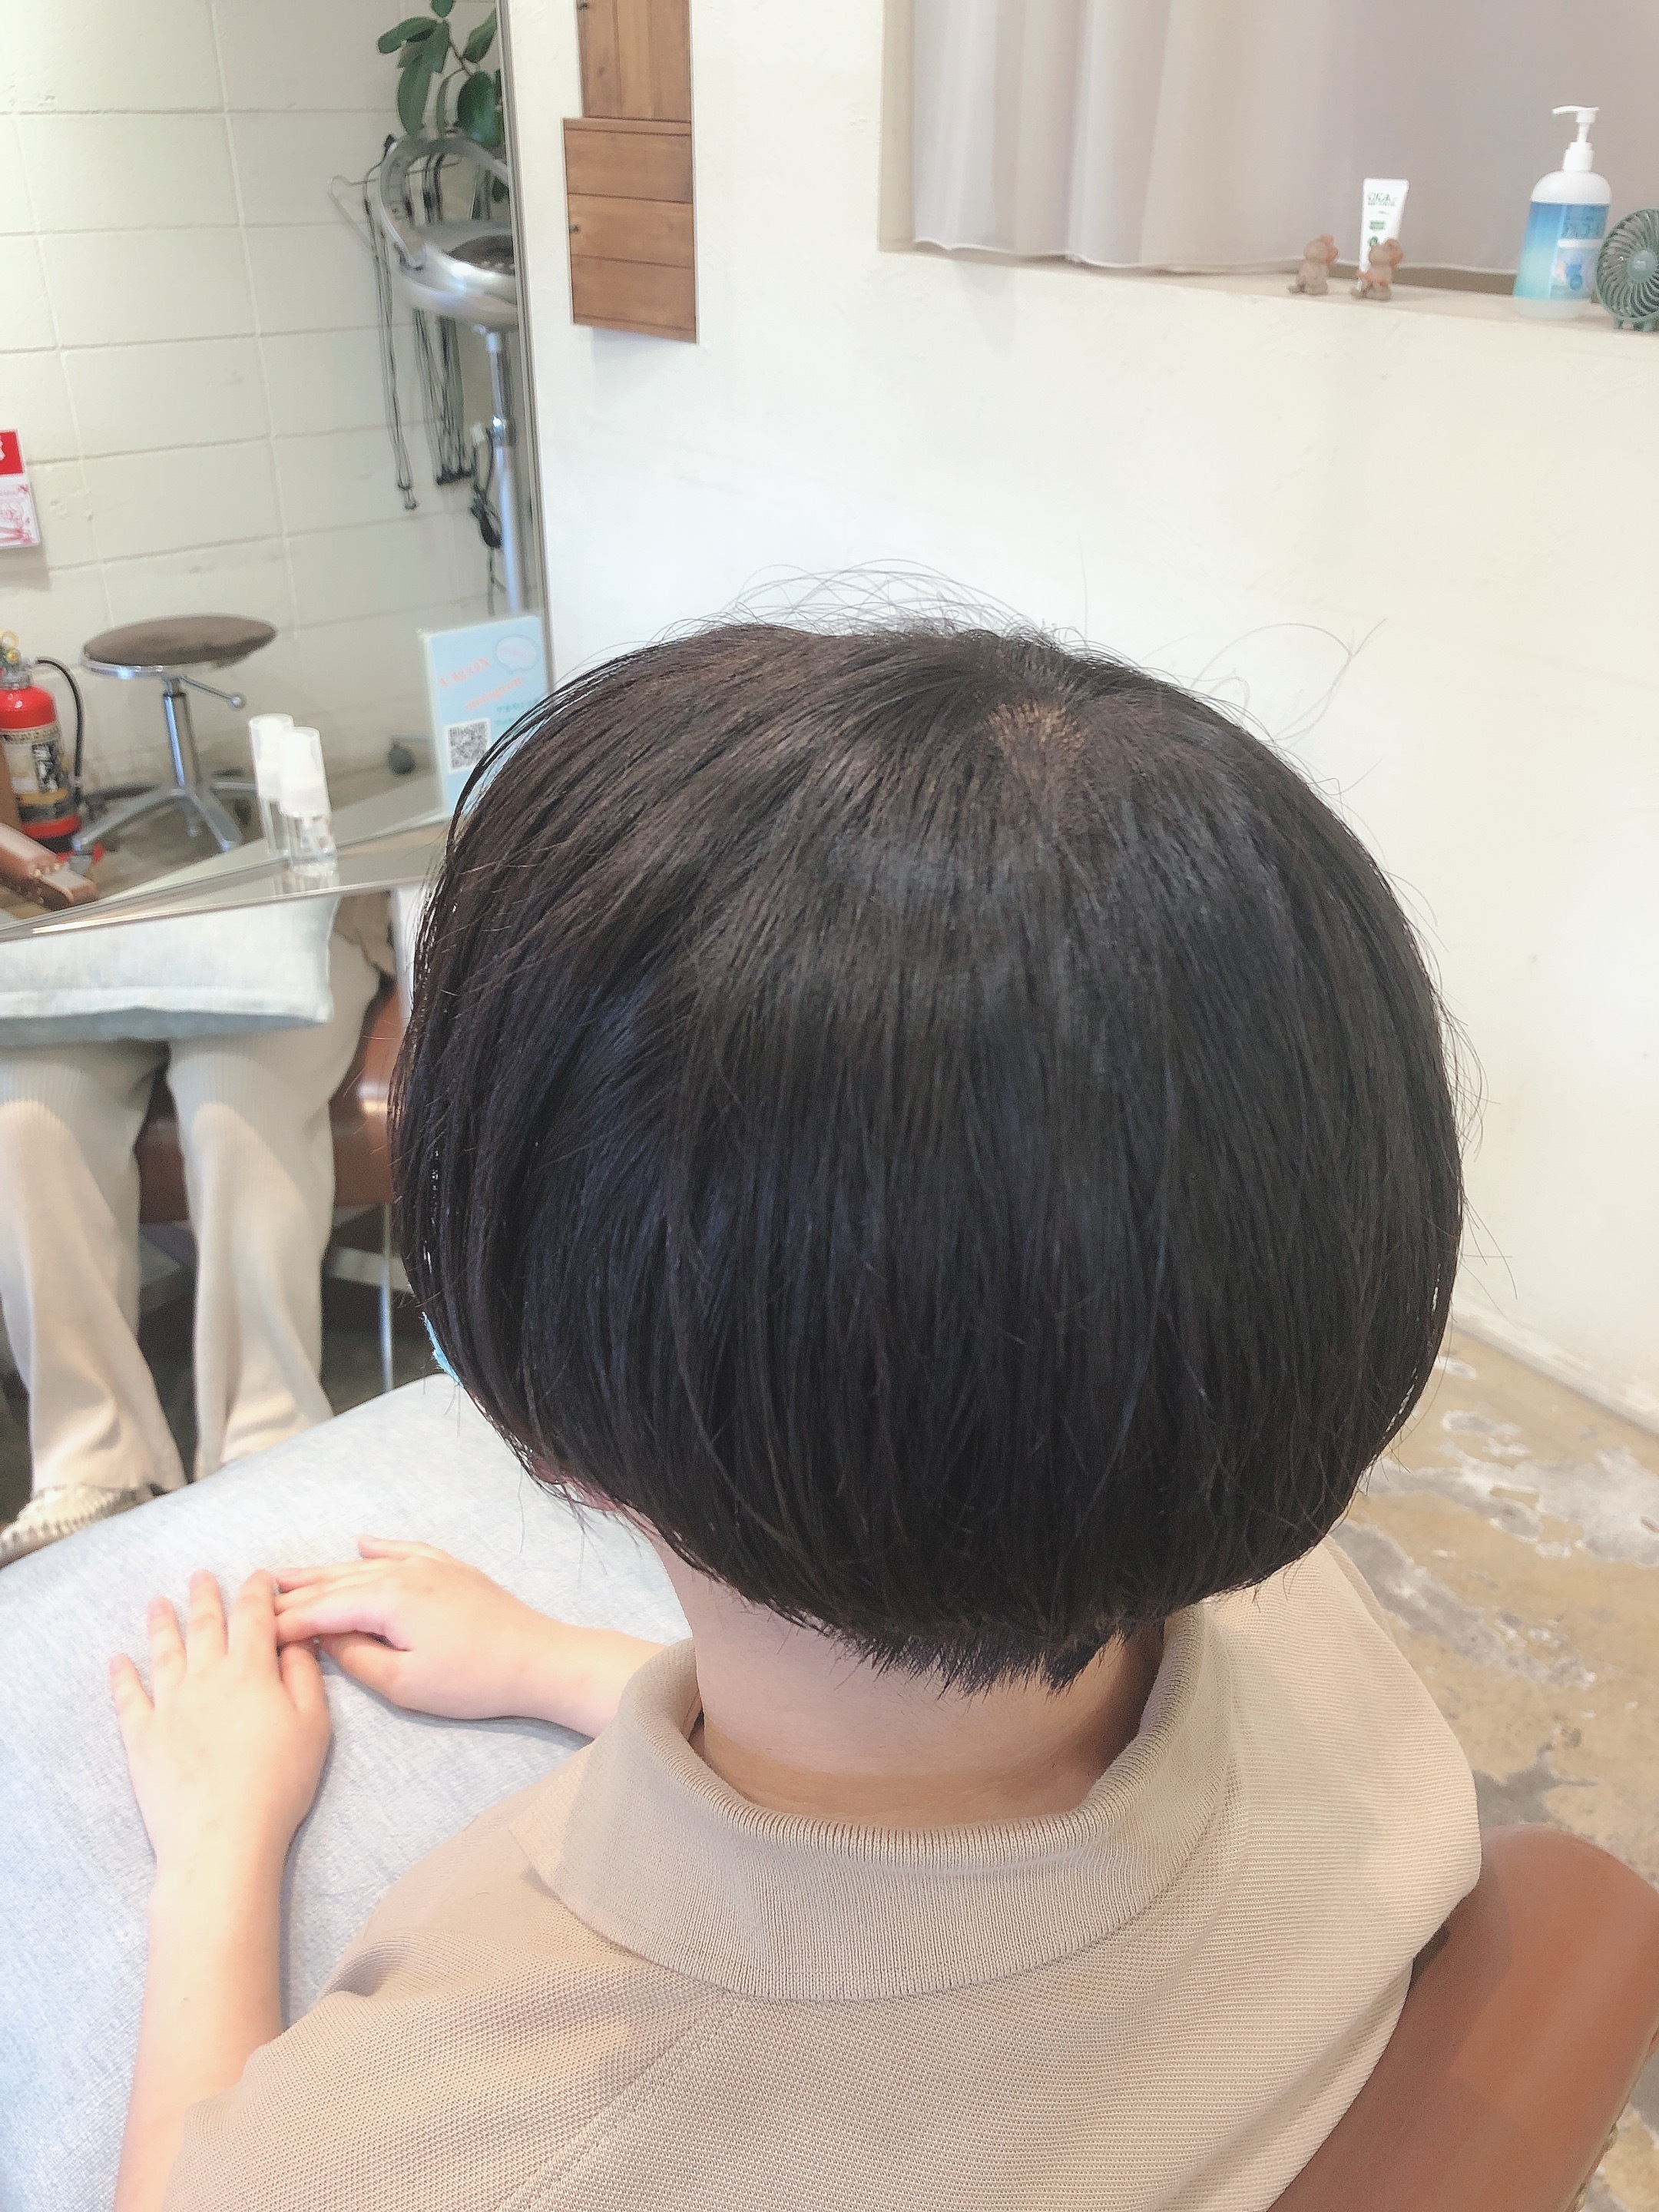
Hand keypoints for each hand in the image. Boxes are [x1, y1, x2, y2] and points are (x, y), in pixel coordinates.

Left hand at [110, 1570, 329, 1885]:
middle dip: (205, 1596)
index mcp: (250, 1670)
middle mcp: (205, 1677)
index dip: (256, 1591)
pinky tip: (118, 1660)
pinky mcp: (142, 1736)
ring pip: (164, 1652)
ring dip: (160, 1623)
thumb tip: (295, 1641)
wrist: (222, 1836)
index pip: (253, 1615)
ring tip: (156, 1603)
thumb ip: (304, 1676)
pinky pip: (128, 1697)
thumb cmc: (278, 1783)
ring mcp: (169, 1705)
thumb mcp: (314, 1726)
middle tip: (200, 1575)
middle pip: (204, 1625)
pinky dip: (122, 1676)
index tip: (258, 1576)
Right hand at [271, 1536, 661, 1736]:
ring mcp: (430, 1566)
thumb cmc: (471, 1679)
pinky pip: (405, 1550)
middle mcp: (403, 1571)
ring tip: (288, 1572)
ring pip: (365, 1564)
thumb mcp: (403, 1683)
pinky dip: (379, 1547)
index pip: (321, 1608)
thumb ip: (355, 1658)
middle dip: (294, 1590)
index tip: (251, 1633)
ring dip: (326, 1569)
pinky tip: (362, 1542)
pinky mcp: (451, 1570)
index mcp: (387, 1598)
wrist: (536, 1659)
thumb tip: (325, 1639)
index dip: (284, 1622)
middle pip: (337, 1580)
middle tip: (252, 1594)